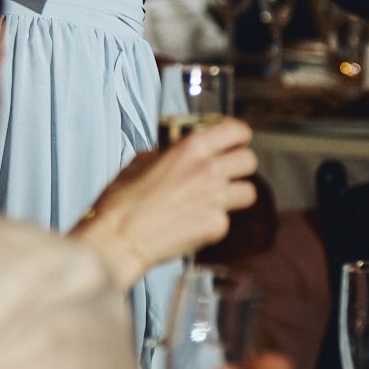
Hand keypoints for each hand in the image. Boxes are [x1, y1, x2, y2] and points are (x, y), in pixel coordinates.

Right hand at [71, 119, 257, 287]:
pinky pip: (227, 220)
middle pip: (249, 160)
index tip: (235, 141)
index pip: (237, 131)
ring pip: (249, 192)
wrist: (119, 237)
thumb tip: (173, 154)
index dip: (238, 136)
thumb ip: (167, 153)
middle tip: (227, 171)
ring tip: (216, 199)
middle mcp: (209, 170)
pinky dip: (214, 221)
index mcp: (191, 148)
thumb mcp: (141, 161)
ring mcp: (216, 199)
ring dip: (235, 194)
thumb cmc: (123, 201)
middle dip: (240, 165)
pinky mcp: (217, 226)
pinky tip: (195, 223)